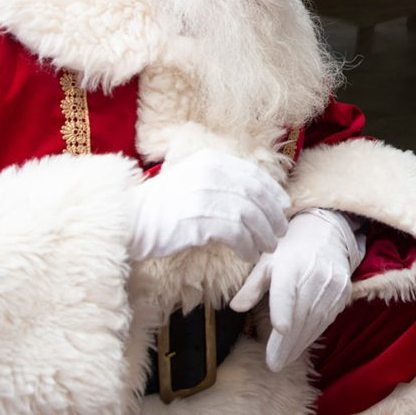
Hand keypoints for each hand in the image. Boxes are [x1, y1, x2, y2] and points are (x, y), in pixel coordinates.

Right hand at [127, 148, 289, 261]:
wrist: (132, 219)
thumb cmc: (163, 205)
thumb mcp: (191, 179)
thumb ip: (219, 181)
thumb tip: (255, 196)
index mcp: (210, 160)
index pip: (253, 174)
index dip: (272, 192)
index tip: (283, 206)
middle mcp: (210, 173)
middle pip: (255, 195)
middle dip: (273, 216)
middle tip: (280, 232)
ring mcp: (206, 195)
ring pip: (250, 216)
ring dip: (263, 234)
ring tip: (268, 247)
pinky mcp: (201, 220)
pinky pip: (237, 234)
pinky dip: (247, 246)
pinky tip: (249, 255)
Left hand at [229, 209, 362, 371]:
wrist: (326, 234)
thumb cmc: (289, 249)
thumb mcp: (266, 260)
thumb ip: (252, 285)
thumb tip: (235, 307)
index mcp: (290, 264)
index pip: (287, 288)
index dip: (283, 308)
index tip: (279, 328)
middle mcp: (313, 274)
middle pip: (300, 313)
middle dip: (287, 342)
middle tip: (273, 363)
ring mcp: (331, 285)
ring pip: (315, 320)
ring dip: (299, 343)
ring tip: (283, 360)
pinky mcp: (342, 293)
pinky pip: (326, 318)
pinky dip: (312, 334)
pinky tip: (299, 345)